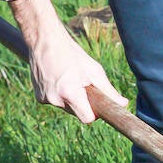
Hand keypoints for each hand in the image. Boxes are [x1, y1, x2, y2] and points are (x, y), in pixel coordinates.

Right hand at [11, 0, 128, 123]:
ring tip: (70, 79)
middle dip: (83, 103)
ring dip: (71, 98)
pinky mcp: (38, 98)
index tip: (98, 106)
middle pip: (77, 112)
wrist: (45, 43)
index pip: (87, 119)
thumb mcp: (94, 71)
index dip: (94, 114)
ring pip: (66, 107)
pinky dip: (60, 95)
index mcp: (70, 93)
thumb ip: (108, 90)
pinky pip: (56, 102)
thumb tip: (123, 104)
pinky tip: (59, 79)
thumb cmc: (73, 55)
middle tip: (83, 85)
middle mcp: (55, 99)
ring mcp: (45, 99)